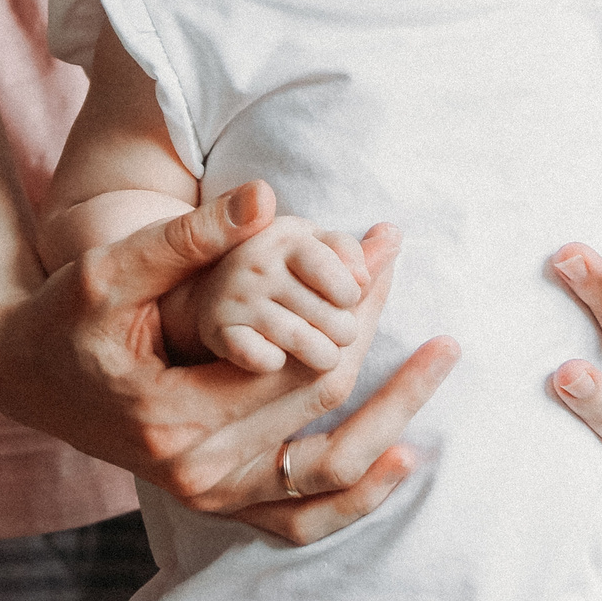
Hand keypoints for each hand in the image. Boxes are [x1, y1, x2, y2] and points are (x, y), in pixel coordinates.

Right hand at [0, 181, 456, 544]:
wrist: (21, 373)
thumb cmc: (63, 312)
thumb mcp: (113, 268)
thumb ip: (189, 236)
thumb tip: (266, 199)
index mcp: (177, 417)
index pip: (302, 365)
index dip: (355, 303)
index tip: (383, 246)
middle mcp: (198, 472)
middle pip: (323, 410)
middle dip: (380, 342)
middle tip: (409, 273)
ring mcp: (208, 494)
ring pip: (325, 477)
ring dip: (390, 420)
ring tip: (438, 360)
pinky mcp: (214, 498)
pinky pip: (299, 517)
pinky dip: (354, 496)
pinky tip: (404, 455)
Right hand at [182, 217, 370, 372]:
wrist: (209, 285)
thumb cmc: (281, 267)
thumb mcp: (314, 248)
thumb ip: (355, 251)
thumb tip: (393, 237)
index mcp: (289, 236)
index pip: (342, 277)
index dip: (352, 296)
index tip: (348, 301)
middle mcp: (258, 262)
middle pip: (330, 314)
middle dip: (344, 332)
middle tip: (339, 334)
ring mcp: (236, 296)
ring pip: (303, 340)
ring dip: (322, 355)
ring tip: (324, 354)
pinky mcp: (218, 329)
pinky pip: (263, 359)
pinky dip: (276, 364)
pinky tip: (278, 358)